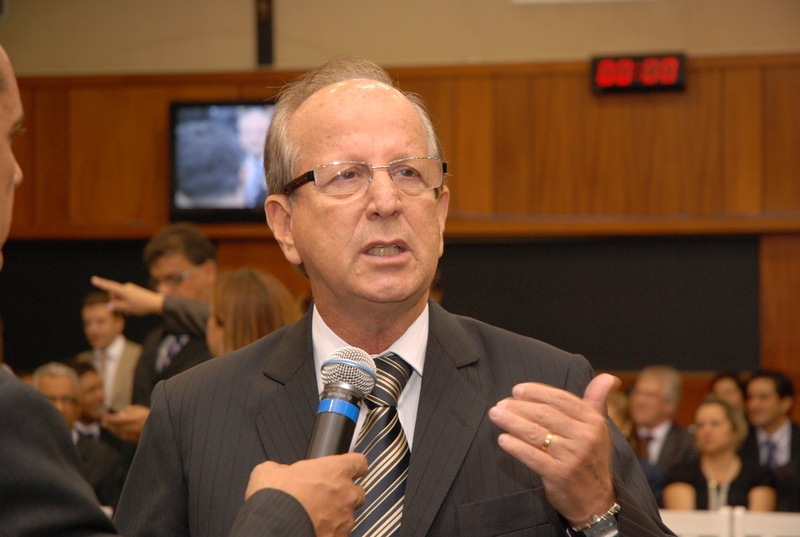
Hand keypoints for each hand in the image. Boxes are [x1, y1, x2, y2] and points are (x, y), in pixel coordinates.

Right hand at [91, 275, 164, 315]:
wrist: (157, 304)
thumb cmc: (142, 306)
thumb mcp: (127, 308)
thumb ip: (116, 307)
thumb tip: (110, 305)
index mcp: (123, 290)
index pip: (110, 286)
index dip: (101, 284)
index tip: (93, 279)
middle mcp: (127, 288)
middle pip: (115, 296)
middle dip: (116, 304)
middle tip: (124, 313)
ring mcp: (131, 290)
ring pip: (121, 298)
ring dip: (122, 306)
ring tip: (130, 313)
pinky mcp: (136, 293)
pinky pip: (127, 299)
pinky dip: (127, 305)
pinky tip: (132, 312)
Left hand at [101, 404, 150, 442]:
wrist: (158, 428)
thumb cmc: (148, 416)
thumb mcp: (139, 409)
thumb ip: (128, 411)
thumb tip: (120, 413)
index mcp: (129, 419)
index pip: (114, 419)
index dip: (108, 417)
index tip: (104, 415)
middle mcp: (127, 428)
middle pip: (113, 426)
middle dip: (107, 424)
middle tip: (103, 421)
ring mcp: (129, 435)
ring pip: (116, 432)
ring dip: (111, 429)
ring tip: (107, 426)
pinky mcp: (132, 440)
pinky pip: (121, 436)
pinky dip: (116, 433)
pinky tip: (115, 431)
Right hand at [245, 454, 366, 536]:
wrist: (272, 529)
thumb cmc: (276, 500)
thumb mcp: (270, 471)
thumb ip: (284, 468)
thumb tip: (280, 472)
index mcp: (335, 470)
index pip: (359, 462)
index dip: (352, 465)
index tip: (346, 468)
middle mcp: (345, 494)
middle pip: (358, 491)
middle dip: (344, 493)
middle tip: (325, 496)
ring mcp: (344, 519)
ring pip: (349, 515)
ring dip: (337, 515)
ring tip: (316, 517)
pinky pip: (339, 534)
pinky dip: (329, 532)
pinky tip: (313, 529)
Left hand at [488, 373, 618, 526]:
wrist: (596, 500)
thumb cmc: (591, 458)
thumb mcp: (599, 429)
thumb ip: (597, 401)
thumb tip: (607, 376)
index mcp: (593, 422)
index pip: (560, 399)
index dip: (536, 392)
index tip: (517, 390)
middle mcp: (584, 437)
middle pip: (544, 414)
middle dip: (518, 406)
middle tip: (500, 404)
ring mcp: (572, 456)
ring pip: (535, 433)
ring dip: (511, 422)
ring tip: (496, 415)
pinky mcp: (559, 474)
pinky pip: (532, 456)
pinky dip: (515, 446)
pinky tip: (503, 439)